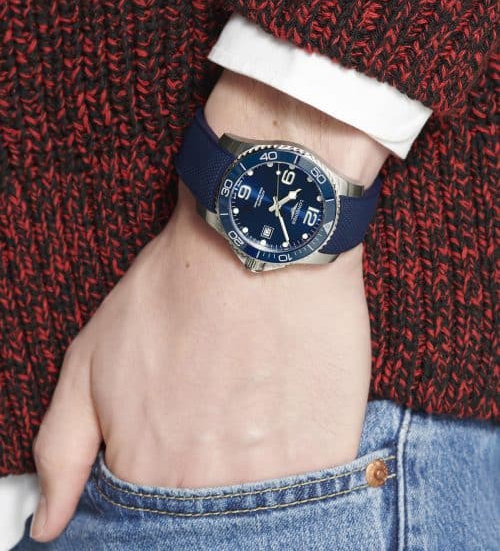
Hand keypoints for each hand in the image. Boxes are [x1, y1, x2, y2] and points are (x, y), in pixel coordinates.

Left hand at [30, 71, 388, 542]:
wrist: (254, 248)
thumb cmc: (174, 291)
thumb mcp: (90, 360)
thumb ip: (62, 449)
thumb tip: (49, 522)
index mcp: (144, 471)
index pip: (148, 528)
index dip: (168, 482)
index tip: (182, 453)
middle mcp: (205, 487)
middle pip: (208, 521)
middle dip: (209, 478)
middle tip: (221, 423)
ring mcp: (271, 478)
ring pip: (261, 513)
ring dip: (256, 474)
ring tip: (254, 413)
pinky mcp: (326, 455)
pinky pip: (313, 492)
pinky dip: (301, 470)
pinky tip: (289, 419)